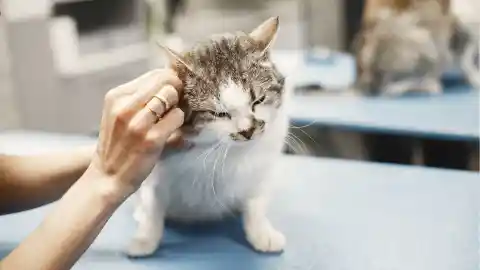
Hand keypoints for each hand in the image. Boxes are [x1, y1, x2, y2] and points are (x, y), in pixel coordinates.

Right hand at [88, 69, 184, 198]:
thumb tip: (171, 81)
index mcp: (116, 96)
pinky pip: (177, 117)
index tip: (171, 93)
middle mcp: (124, 107)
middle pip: (165, 81)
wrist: (108, 177)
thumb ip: (139, 97)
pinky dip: (179, 121)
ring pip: (171, 96)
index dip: (168, 82)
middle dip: (175, 91)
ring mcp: (138, 123)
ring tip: (170, 118)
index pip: (153, 74)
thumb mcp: (118, 114)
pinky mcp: (152, 139)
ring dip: (177, 106)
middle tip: (173, 106)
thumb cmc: (118, 144)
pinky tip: (172, 130)